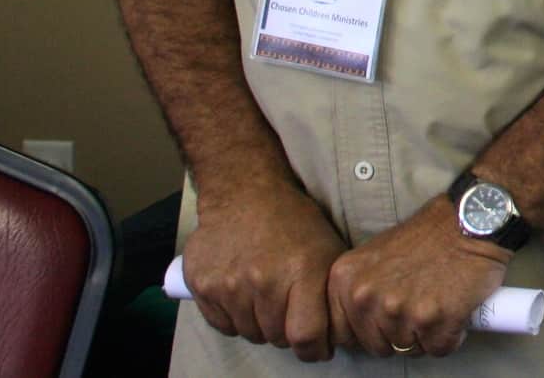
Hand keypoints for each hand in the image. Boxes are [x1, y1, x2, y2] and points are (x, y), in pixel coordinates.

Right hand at [180, 176, 346, 359]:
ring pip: (250, 333)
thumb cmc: (293, 221)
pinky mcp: (202, 287)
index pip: (306, 336)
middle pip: (277, 338)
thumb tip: (341, 331)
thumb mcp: (327, 247)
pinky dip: (235, 317)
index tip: (317, 347)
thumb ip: (332, 290)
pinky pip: (223, 324)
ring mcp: (230, 285)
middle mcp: (264, 281)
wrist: (243, 193)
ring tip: (267, 298)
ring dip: (261, 324)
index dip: (315, 349)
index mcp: (302, 271)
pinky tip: (244, 295)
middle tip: (290, 312)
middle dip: (288, 331)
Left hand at [326, 196, 508, 358]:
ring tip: (438, 303)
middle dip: (399, 333)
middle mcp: (365, 296)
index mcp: (345, 278)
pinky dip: (451, 335)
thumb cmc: (430, 234)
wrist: (473, 219)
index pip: (341, 332)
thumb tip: (359, 322)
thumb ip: (361, 287)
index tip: (385, 320)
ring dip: (426, 334)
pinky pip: (438, 348)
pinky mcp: (433, 320)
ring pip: (408, 349)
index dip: (367, 330)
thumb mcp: (376, 253)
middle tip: (419, 306)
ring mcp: (398, 309)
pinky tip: (455, 310)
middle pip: (376, 345)